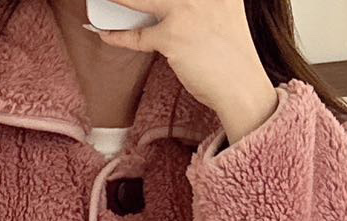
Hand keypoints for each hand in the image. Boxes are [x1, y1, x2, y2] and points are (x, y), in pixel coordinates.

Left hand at [86, 0, 277, 143]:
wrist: (242, 87)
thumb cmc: (232, 55)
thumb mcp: (224, 12)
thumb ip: (203, 2)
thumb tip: (169, 7)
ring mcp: (186, 10)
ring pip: (140, 0)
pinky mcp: (172, 36)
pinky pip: (137, 35)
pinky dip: (118, 36)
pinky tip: (104, 33)